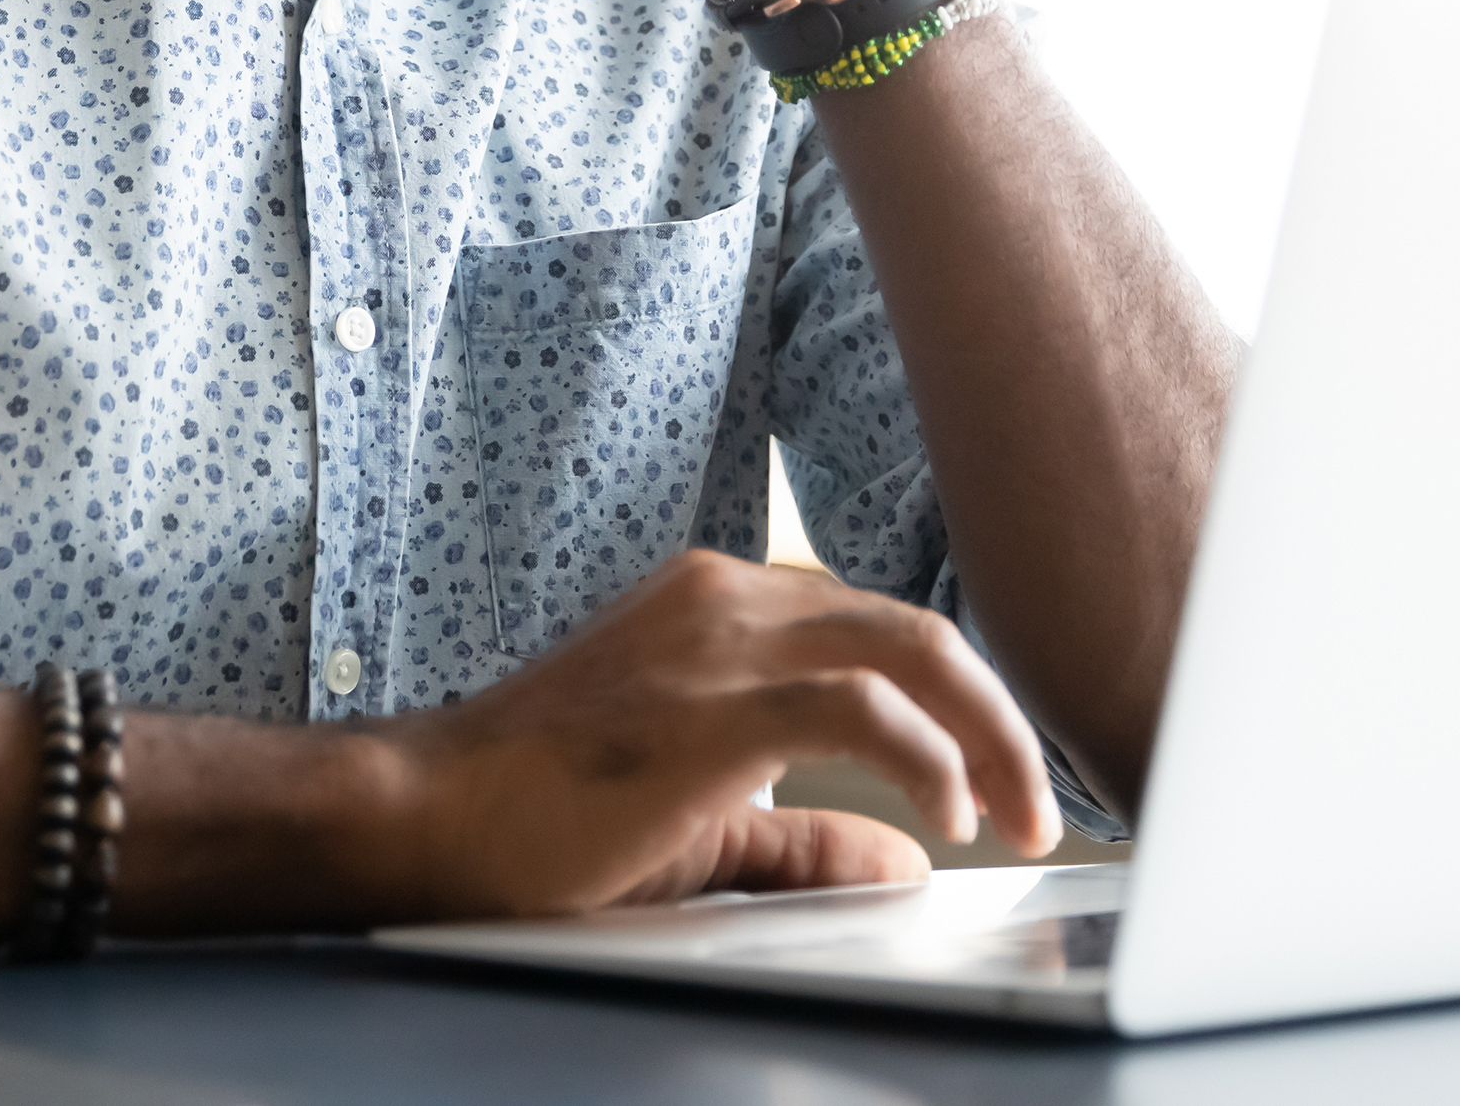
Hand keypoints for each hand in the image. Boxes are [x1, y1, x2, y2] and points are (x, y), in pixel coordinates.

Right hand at [370, 551, 1060, 916]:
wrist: (421, 818)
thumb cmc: (534, 818)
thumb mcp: (697, 826)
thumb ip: (802, 833)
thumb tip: (904, 860)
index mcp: (721, 606)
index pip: (877, 631)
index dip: (959, 705)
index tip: (1002, 780)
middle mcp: (727, 598)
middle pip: (913, 628)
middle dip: (997, 717)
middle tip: (1038, 804)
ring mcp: (719, 640)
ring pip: (908, 649)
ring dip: (986, 737)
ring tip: (1017, 815)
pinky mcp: (713, 702)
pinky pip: (861, 708)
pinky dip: (927, 758)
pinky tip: (950, 816)